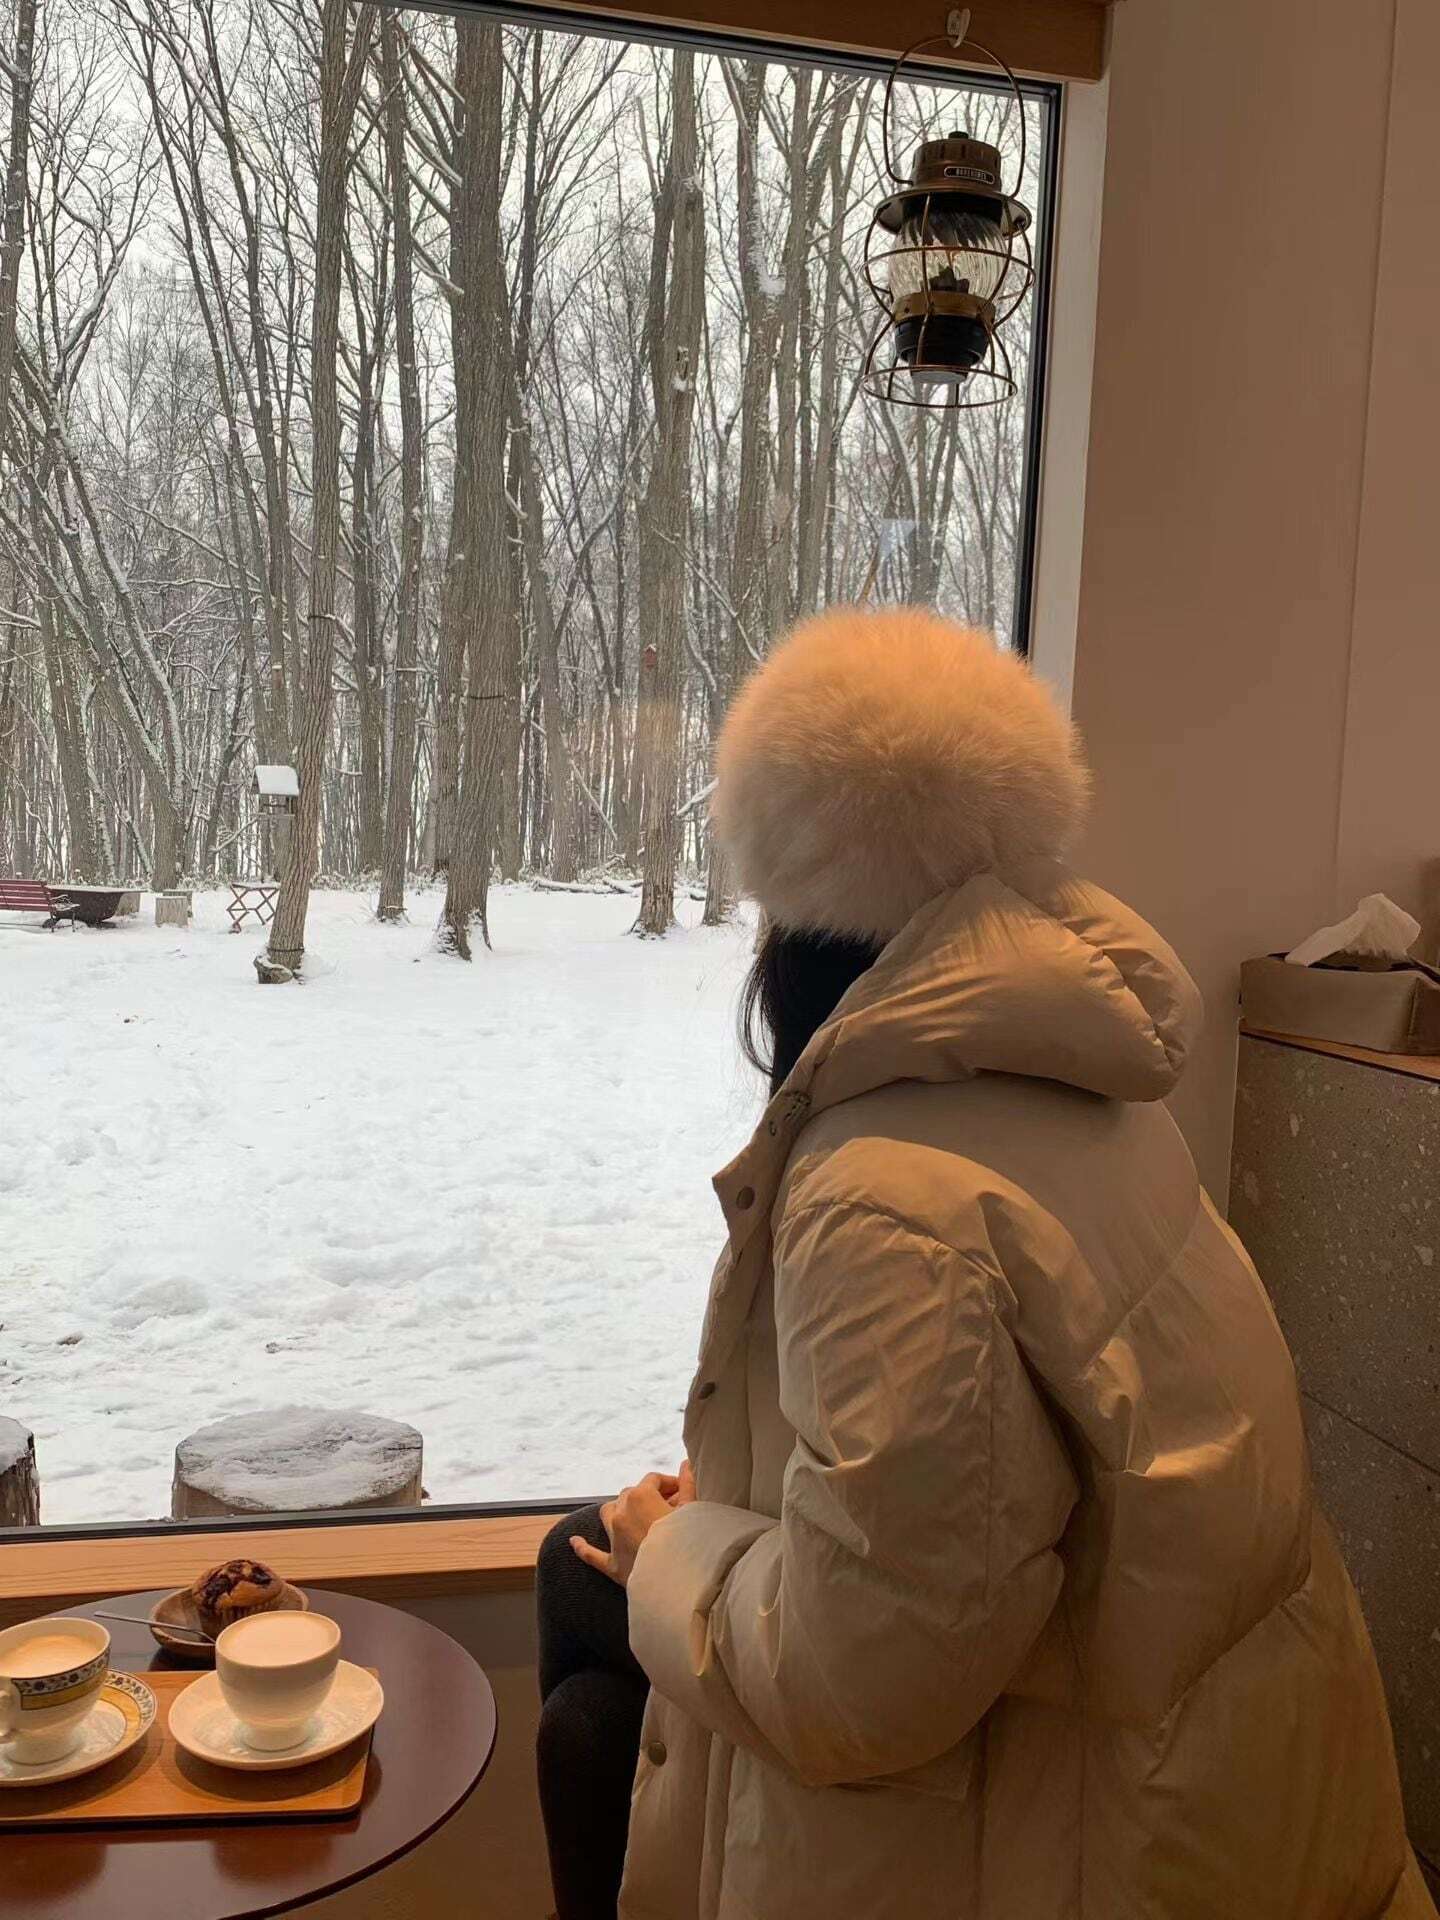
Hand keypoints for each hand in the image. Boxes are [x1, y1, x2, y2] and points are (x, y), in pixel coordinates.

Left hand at [572, 1465, 695, 1586]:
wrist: (681, 1580)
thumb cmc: (689, 1542)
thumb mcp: (693, 1509)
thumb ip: (688, 1484)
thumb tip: (686, 1464)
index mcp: (641, 1496)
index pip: (653, 1479)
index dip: (668, 1482)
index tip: (681, 1490)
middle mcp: (622, 1513)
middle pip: (630, 1494)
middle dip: (647, 1496)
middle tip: (668, 1505)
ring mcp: (614, 1538)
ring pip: (608, 1513)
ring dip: (618, 1510)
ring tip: (632, 1514)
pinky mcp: (612, 1564)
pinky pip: (592, 1554)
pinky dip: (583, 1548)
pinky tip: (575, 1542)